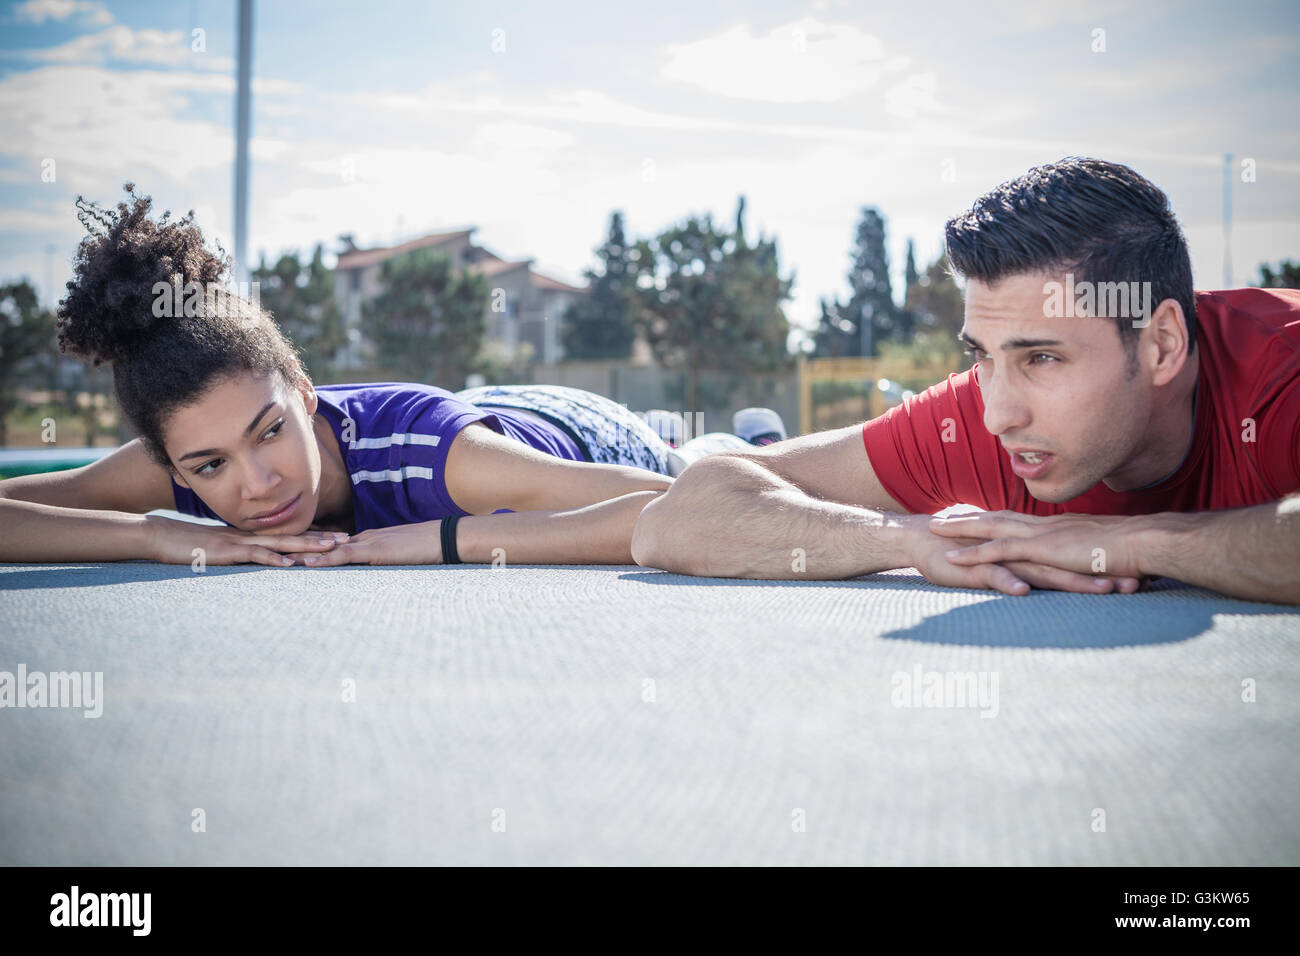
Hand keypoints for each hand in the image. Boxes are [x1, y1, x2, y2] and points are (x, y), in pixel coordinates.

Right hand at [145, 514, 347, 565]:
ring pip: (279, 543)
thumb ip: (236, 552)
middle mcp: (248, 536)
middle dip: (320, 537)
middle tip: (346, 539)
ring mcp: (238, 542)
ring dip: (306, 546)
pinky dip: (272, 559)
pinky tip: (289, 563)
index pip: (286, 534)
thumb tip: (255, 559)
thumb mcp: (217, 549)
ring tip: (330, 549)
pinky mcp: (226, 551)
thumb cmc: (186, 545)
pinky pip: (253, 555)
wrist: (158, 536)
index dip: (311, 534)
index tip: (335, 537)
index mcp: (248, 536)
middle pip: (291, 535)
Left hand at [285, 520, 443, 566]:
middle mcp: (361, 538)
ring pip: (327, 549)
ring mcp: (367, 543)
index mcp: (366, 540)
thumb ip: (384, 560)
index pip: (330, 544)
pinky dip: (325, 561)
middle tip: (267, 552)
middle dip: (295, 549)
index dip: (306, 547)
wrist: (444, 538)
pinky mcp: (375, 551)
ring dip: (302, 555)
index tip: (285, 551)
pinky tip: (307, 565)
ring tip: (276, 560)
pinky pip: (345, 556)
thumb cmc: (428, 548)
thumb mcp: (400, 555)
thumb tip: (373, 570)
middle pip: (321, 544)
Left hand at [928, 510, 1149, 588]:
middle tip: (938, 518)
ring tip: (932, 529)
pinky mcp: (1043, 549)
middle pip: (997, 517)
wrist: (1149, 542)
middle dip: (966, 517)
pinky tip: (953, 557)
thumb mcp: (1106, 553)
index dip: (992, 518)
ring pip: (990, 528)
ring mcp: (1043, 535)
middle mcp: (1047, 524)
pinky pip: (1000, 551)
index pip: (1018, 519)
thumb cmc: (1137, 550)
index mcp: (1060, 525)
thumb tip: (1088, 564)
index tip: (970, 518)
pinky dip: (974, 553)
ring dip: (960, 528)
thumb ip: (1090, 557)